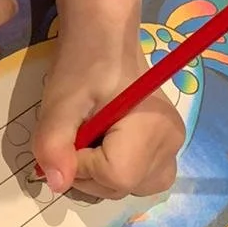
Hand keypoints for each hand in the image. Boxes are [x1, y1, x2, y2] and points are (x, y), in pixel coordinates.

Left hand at [33, 34, 183, 201]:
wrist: (105, 38)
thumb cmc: (84, 62)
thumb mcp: (59, 101)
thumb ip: (54, 143)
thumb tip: (57, 185)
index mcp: (152, 128)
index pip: (116, 177)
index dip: (82, 167)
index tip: (70, 138)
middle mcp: (172, 143)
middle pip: (123, 188)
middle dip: (87, 173)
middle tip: (77, 134)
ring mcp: (173, 147)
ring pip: (129, 188)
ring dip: (99, 174)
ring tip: (90, 137)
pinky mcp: (166, 146)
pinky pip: (137, 177)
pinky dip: (114, 170)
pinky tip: (104, 142)